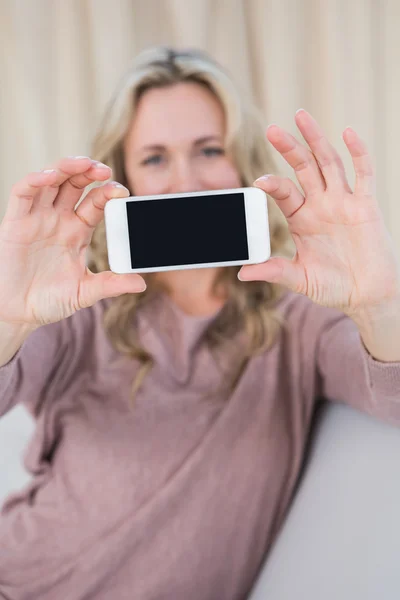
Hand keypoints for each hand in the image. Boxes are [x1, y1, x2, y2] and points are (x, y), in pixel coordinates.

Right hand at [0, 157, 145, 327]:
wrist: (17, 313)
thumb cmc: (49, 301)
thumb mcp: (84, 293)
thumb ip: (111, 285)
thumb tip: (141, 284)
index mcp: (77, 232)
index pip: (95, 203)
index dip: (107, 193)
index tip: (122, 191)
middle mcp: (58, 220)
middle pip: (75, 184)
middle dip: (89, 172)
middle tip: (105, 169)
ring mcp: (37, 218)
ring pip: (51, 181)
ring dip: (66, 167)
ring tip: (83, 163)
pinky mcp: (15, 222)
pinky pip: (24, 193)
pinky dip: (35, 180)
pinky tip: (50, 176)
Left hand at [238, 109, 399, 316]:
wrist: (367, 295)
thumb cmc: (333, 287)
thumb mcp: (300, 279)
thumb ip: (274, 272)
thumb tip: (241, 273)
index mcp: (301, 219)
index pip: (284, 192)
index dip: (273, 184)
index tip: (259, 181)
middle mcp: (320, 204)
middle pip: (303, 168)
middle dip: (289, 148)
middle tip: (271, 130)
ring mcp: (343, 202)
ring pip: (329, 163)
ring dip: (316, 139)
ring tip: (301, 116)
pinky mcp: (366, 205)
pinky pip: (363, 174)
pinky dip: (358, 153)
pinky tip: (347, 134)